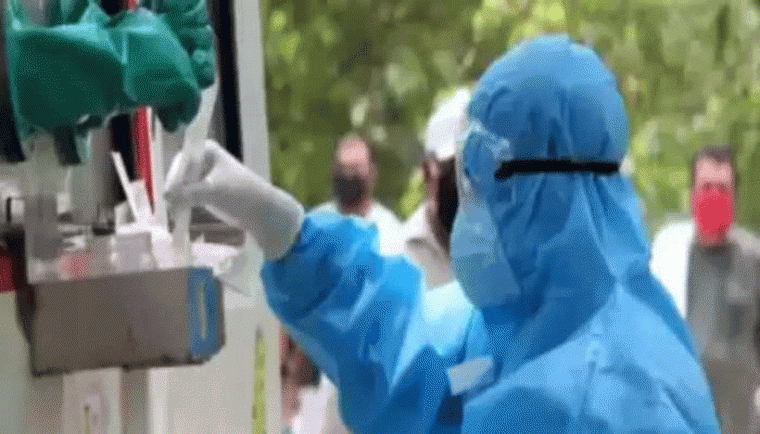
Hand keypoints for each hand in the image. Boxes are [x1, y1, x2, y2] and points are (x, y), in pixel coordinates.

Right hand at [164, 139, 304, 260]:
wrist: (262, 212)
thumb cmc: (242, 194)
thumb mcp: (214, 190)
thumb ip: (188, 193)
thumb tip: (165, 199)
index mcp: (206, 149)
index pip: (181, 161)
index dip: (173, 178)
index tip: (168, 195)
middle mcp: (202, 159)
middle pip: (178, 174)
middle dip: (173, 190)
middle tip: (166, 207)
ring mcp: (202, 175)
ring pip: (180, 186)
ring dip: (175, 199)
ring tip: (171, 214)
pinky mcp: (204, 191)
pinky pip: (186, 196)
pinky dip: (181, 205)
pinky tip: (177, 215)